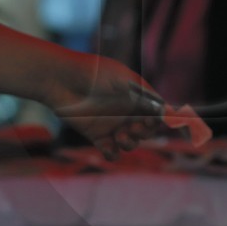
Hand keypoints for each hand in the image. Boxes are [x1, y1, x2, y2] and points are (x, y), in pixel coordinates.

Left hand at [50, 57, 169, 159]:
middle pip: (145, 131)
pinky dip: (112, 154)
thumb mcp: (122, 77)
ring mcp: (112, 125)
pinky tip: (108, 148)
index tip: (151, 120)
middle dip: (143, 133)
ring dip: (130, 143)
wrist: (62, 79)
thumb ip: (143, 93)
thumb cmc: (93, 72)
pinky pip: (110, 151)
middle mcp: (126, 113)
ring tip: (120, 136)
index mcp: (136, 98)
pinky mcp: (97, 136)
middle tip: (132, 128)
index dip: (157, 120)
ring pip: (130, 143)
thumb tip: (164, 109)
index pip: (155, 114)